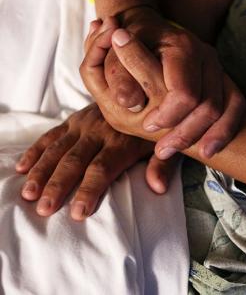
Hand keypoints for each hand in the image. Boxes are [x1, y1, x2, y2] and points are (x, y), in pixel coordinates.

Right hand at [15, 104, 177, 220]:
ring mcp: (83, 124)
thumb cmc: (157, 126)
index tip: (78, 212)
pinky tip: (22, 168)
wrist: (145, 89)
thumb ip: (162, 165)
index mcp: (122, 141)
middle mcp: (99, 132)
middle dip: (58, 186)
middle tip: (44, 209)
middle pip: (75, 161)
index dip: (89, 190)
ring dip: (41, 172)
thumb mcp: (167, 143)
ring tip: (28, 194)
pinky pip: (51, 135)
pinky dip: (36, 151)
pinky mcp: (74, 119)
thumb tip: (158, 188)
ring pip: (58, 149)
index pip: (102, 168)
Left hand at [80, 27, 245, 156]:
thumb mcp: (113, 54)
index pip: (185, 93)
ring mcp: (218, 67)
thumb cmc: (127, 43)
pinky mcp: (224, 78)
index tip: (147, 126)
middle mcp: (206, 55)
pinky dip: (224, 131)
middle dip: (185, 134)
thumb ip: (118, 76)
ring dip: (205, 137)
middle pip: (209, 106)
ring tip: (179, 152)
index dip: (167, 116)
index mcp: (182, 47)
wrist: (147, 29)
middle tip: (161, 149)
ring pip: (225, 109)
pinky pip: (236, 108)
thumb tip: (132, 103)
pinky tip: (207, 149)